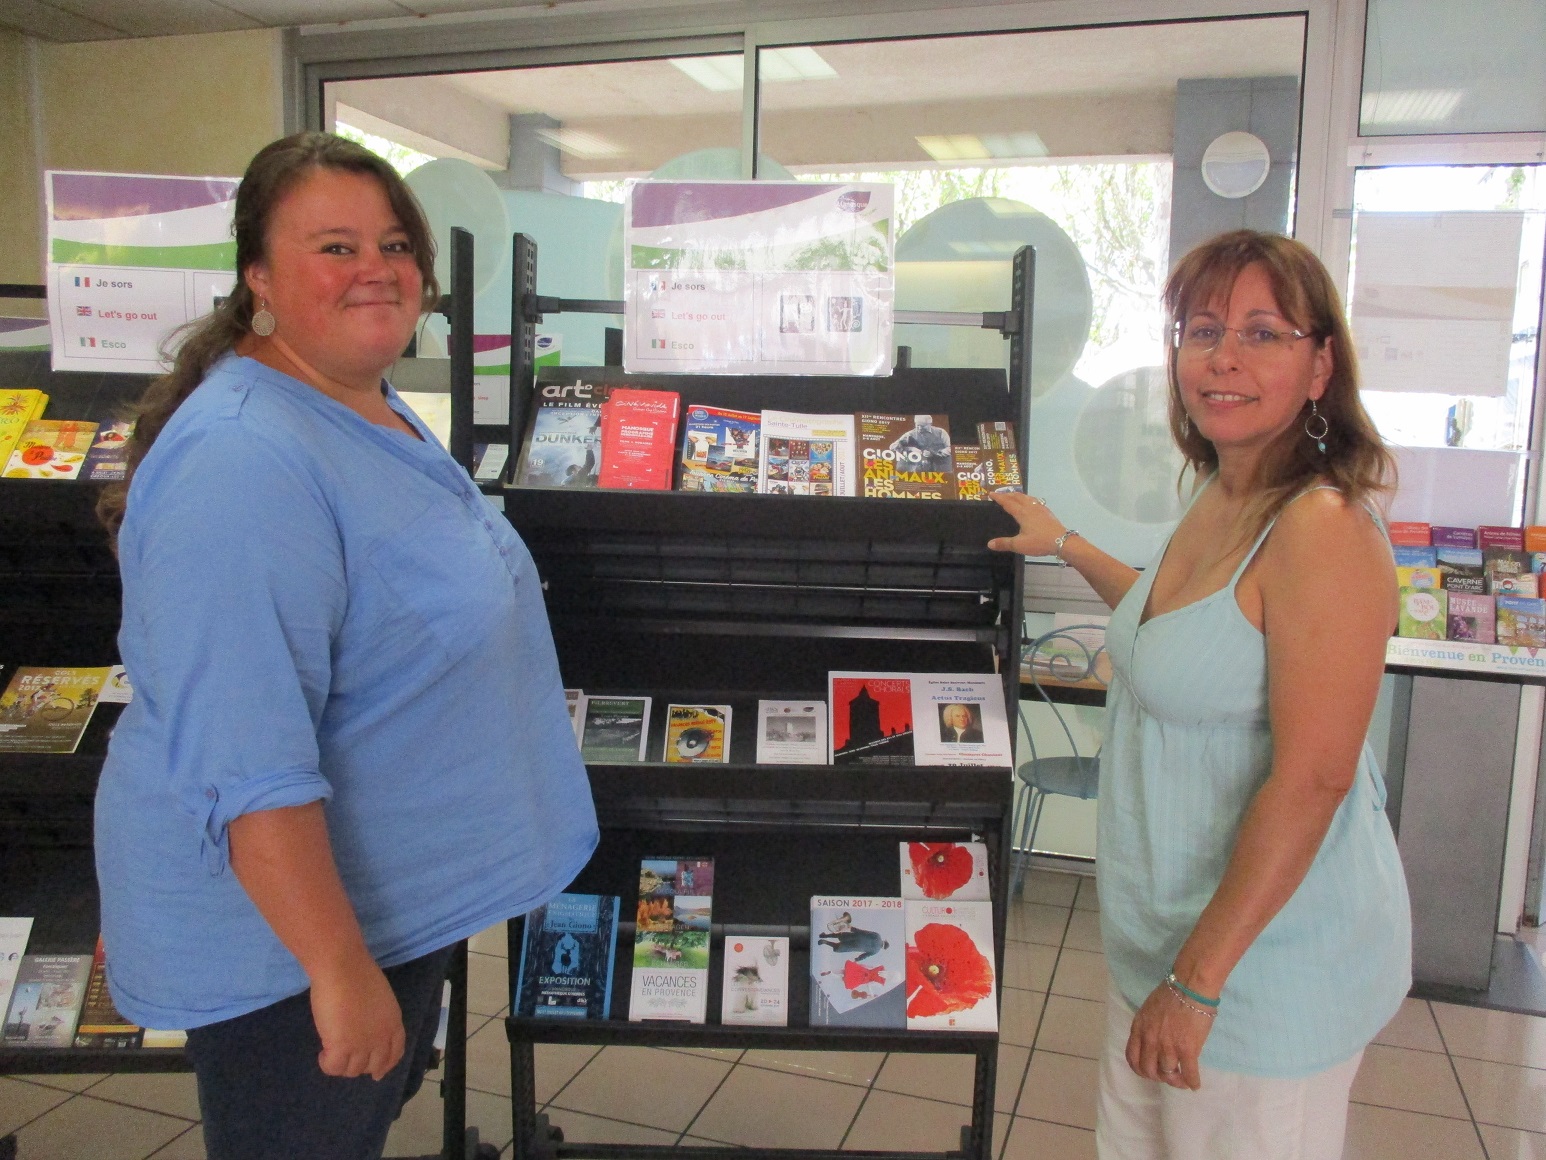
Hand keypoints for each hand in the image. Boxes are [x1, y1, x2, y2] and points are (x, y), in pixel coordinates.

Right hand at [309, 955, 404, 1080]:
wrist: (343, 968)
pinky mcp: (341, 1047)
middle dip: (361, 1068)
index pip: (395, 1053)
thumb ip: (377, 1017)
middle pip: (373, 1066)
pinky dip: (327, 1064)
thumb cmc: (359, 974)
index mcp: (393, 1023)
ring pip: (352, 1070)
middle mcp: (381, 1038)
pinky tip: (322, 1054)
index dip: (386, 1065)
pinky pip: (333, 1067)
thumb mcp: (380, 999)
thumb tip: (364, 1027)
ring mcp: (362, 1045)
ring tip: (331, 1053)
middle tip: (346, 1061)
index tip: (377, 1073)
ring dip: (342, 1065)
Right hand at [987, 492, 1067, 556]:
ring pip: (1027, 497)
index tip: (991, 494)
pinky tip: (1030, 503)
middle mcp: (1030, 507)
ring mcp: (1040, 508)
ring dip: (1018, 495)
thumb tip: (989, 544)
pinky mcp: (1047, 512)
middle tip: (999, 494)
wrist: (1062, 541)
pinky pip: (1034, 500)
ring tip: (1013, 496)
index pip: (1007, 502)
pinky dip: (1027, 499)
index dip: (998, 497)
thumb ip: (1004, 543)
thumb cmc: (1039, 542)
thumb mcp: (1019, 545)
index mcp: (1022, 513)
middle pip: (1017, 497)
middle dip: (1007, 494)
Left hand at [1125, 982, 1213, 1089]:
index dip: (1141, 1069)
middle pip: (1148, 1070)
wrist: (1190, 986)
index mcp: (1139, 1028)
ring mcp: (1168, 1046)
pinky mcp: (1187, 1050)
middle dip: (1158, 1077)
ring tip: (1182, 1080)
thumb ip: (1148, 1027)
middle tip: (1168, 1076)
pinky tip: (1195, 1085)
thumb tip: (1153, 1041)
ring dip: (1176, 1081)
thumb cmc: (1172, 993)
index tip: (1151, 1071)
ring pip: (1168, 1074)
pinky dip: (1192, 1082)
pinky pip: (1189, 1074)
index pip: (1132, 1058)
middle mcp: (1150, 1040)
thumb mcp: (1149, 1009)